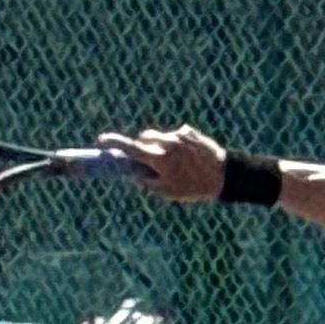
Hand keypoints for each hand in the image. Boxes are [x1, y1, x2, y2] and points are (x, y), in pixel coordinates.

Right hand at [98, 124, 225, 202]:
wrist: (223, 176)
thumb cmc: (193, 188)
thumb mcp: (166, 192)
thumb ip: (146, 182)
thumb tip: (132, 175)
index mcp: (157, 158)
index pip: (129, 147)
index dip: (113, 142)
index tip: (101, 140)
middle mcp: (165, 143)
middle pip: (144, 137)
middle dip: (141, 145)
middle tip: (146, 159)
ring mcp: (178, 135)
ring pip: (159, 135)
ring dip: (158, 144)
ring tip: (173, 162)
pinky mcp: (189, 132)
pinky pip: (176, 136)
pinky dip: (176, 144)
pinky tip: (188, 157)